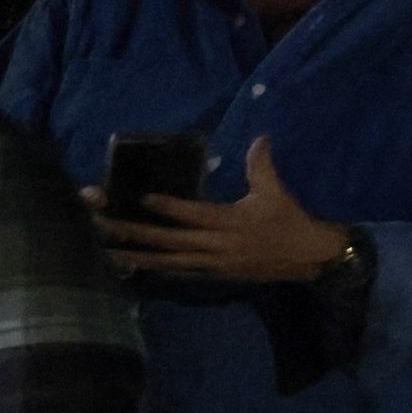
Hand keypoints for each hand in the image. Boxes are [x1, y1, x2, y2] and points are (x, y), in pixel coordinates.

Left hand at [95, 135, 347, 287]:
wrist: (308, 258)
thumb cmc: (289, 221)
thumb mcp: (275, 192)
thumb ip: (261, 166)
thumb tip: (260, 138)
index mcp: (230, 222)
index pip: (194, 214)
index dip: (169, 207)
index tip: (142, 198)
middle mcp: (215, 245)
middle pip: (169, 240)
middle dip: (134, 233)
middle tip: (103, 224)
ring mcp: (211, 262)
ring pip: (167, 260)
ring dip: (135, 255)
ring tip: (105, 250)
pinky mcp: (211, 274)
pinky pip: (177, 271)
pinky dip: (153, 268)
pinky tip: (130, 265)